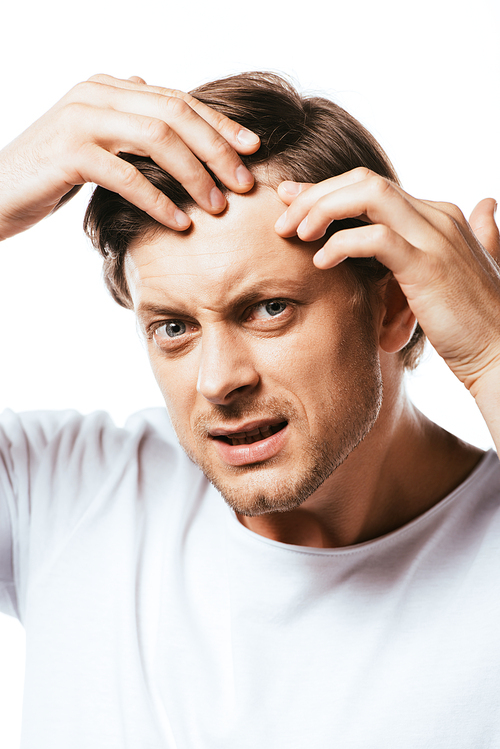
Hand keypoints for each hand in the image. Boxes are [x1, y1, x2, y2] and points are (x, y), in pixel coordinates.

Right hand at [0, 74, 259, 239]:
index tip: (253, 148)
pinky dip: (159, 200)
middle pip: (176, 114)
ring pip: (157, 138)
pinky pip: (127, 175)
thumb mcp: (94, 140)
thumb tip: (153, 91)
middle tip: (243, 182)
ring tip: (218, 205)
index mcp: (111, 88)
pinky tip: (181, 223)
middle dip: (217, 148)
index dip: (219, 124)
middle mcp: (98, 93)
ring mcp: (82, 119)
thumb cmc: (50, 172)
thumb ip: (124, 118)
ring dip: (195, 174)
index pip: (178, 100)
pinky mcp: (70, 152)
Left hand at [274, 168, 499, 394]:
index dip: (327, 191)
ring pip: (368, 195)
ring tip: (294, 234)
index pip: (372, 186)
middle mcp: (438, 217)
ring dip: (322, 210)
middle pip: (364, 181)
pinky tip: (321, 261)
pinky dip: (342, 244)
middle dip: (316, 194)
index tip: (291, 203)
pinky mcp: (428, 267)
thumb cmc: (473, 322)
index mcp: (438, 216)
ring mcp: (436, 238)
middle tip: (282, 218)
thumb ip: (472, 235)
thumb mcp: (460, 272)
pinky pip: (376, 239)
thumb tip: (487, 206)